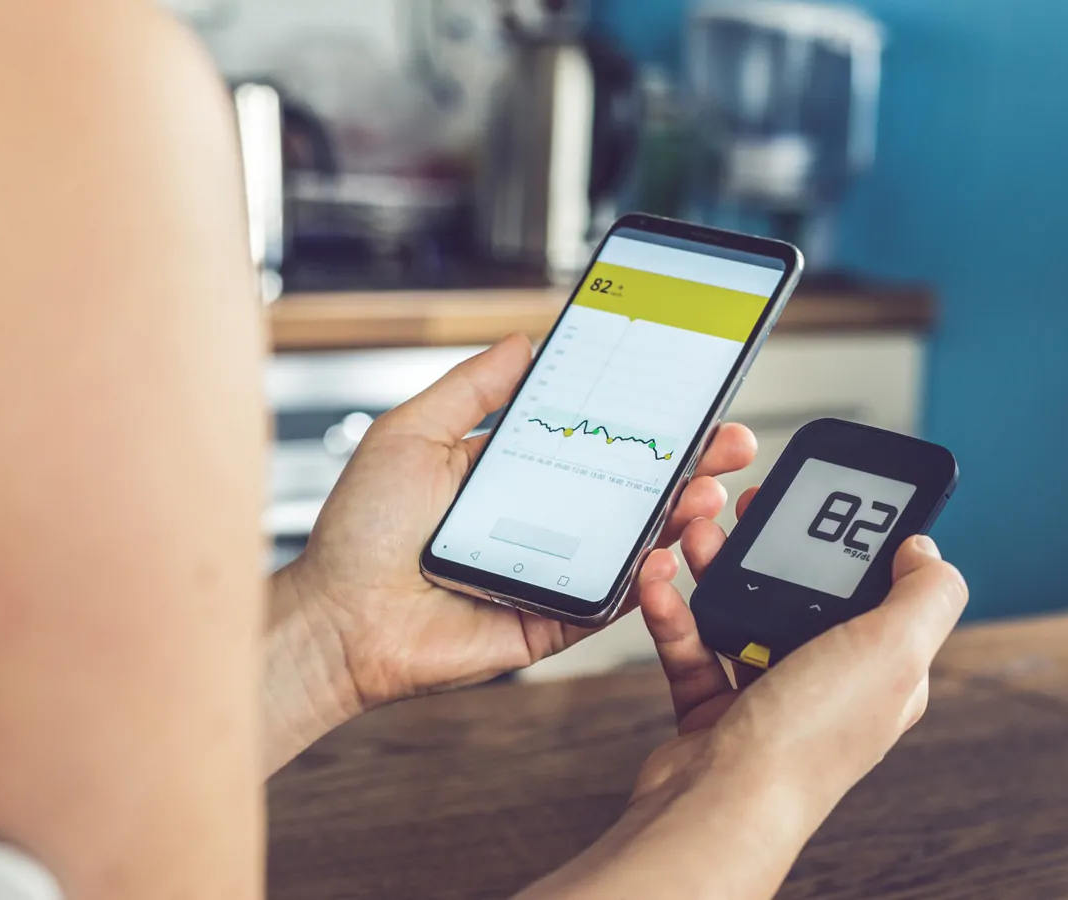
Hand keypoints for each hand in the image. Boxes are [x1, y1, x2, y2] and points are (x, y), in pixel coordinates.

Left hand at [262, 335, 758, 767]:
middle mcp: (541, 520)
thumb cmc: (359, 531)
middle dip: (687, 464)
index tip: (687, 396)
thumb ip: (472, 388)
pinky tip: (669, 548)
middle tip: (730, 442)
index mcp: (512, 472)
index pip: (594, 437)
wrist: (337, 619)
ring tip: (710, 488)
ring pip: (635, 543)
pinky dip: (648, 578)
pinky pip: (613, 601)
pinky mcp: (554, 621)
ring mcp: (553, 572)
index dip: (643, 419)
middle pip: (630, 488)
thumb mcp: (411, 434)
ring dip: (681, 515)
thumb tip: (526, 341)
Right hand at [520, 491, 968, 898]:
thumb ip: (925, 595)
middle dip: (771, 547)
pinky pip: (691, 645)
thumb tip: (925, 550)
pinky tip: (661, 585)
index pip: (880, 592)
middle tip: (745, 505)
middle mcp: (828, 686)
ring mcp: (768, 698)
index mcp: (882, 673)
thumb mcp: (894, 651)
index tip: (825, 498)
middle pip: (802, 594)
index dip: (855, 542)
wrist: (716, 805)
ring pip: (742, 612)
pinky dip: (673, 612)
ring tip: (692, 535)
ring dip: (715, 569)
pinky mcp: (712, 710)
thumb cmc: (806, 740)